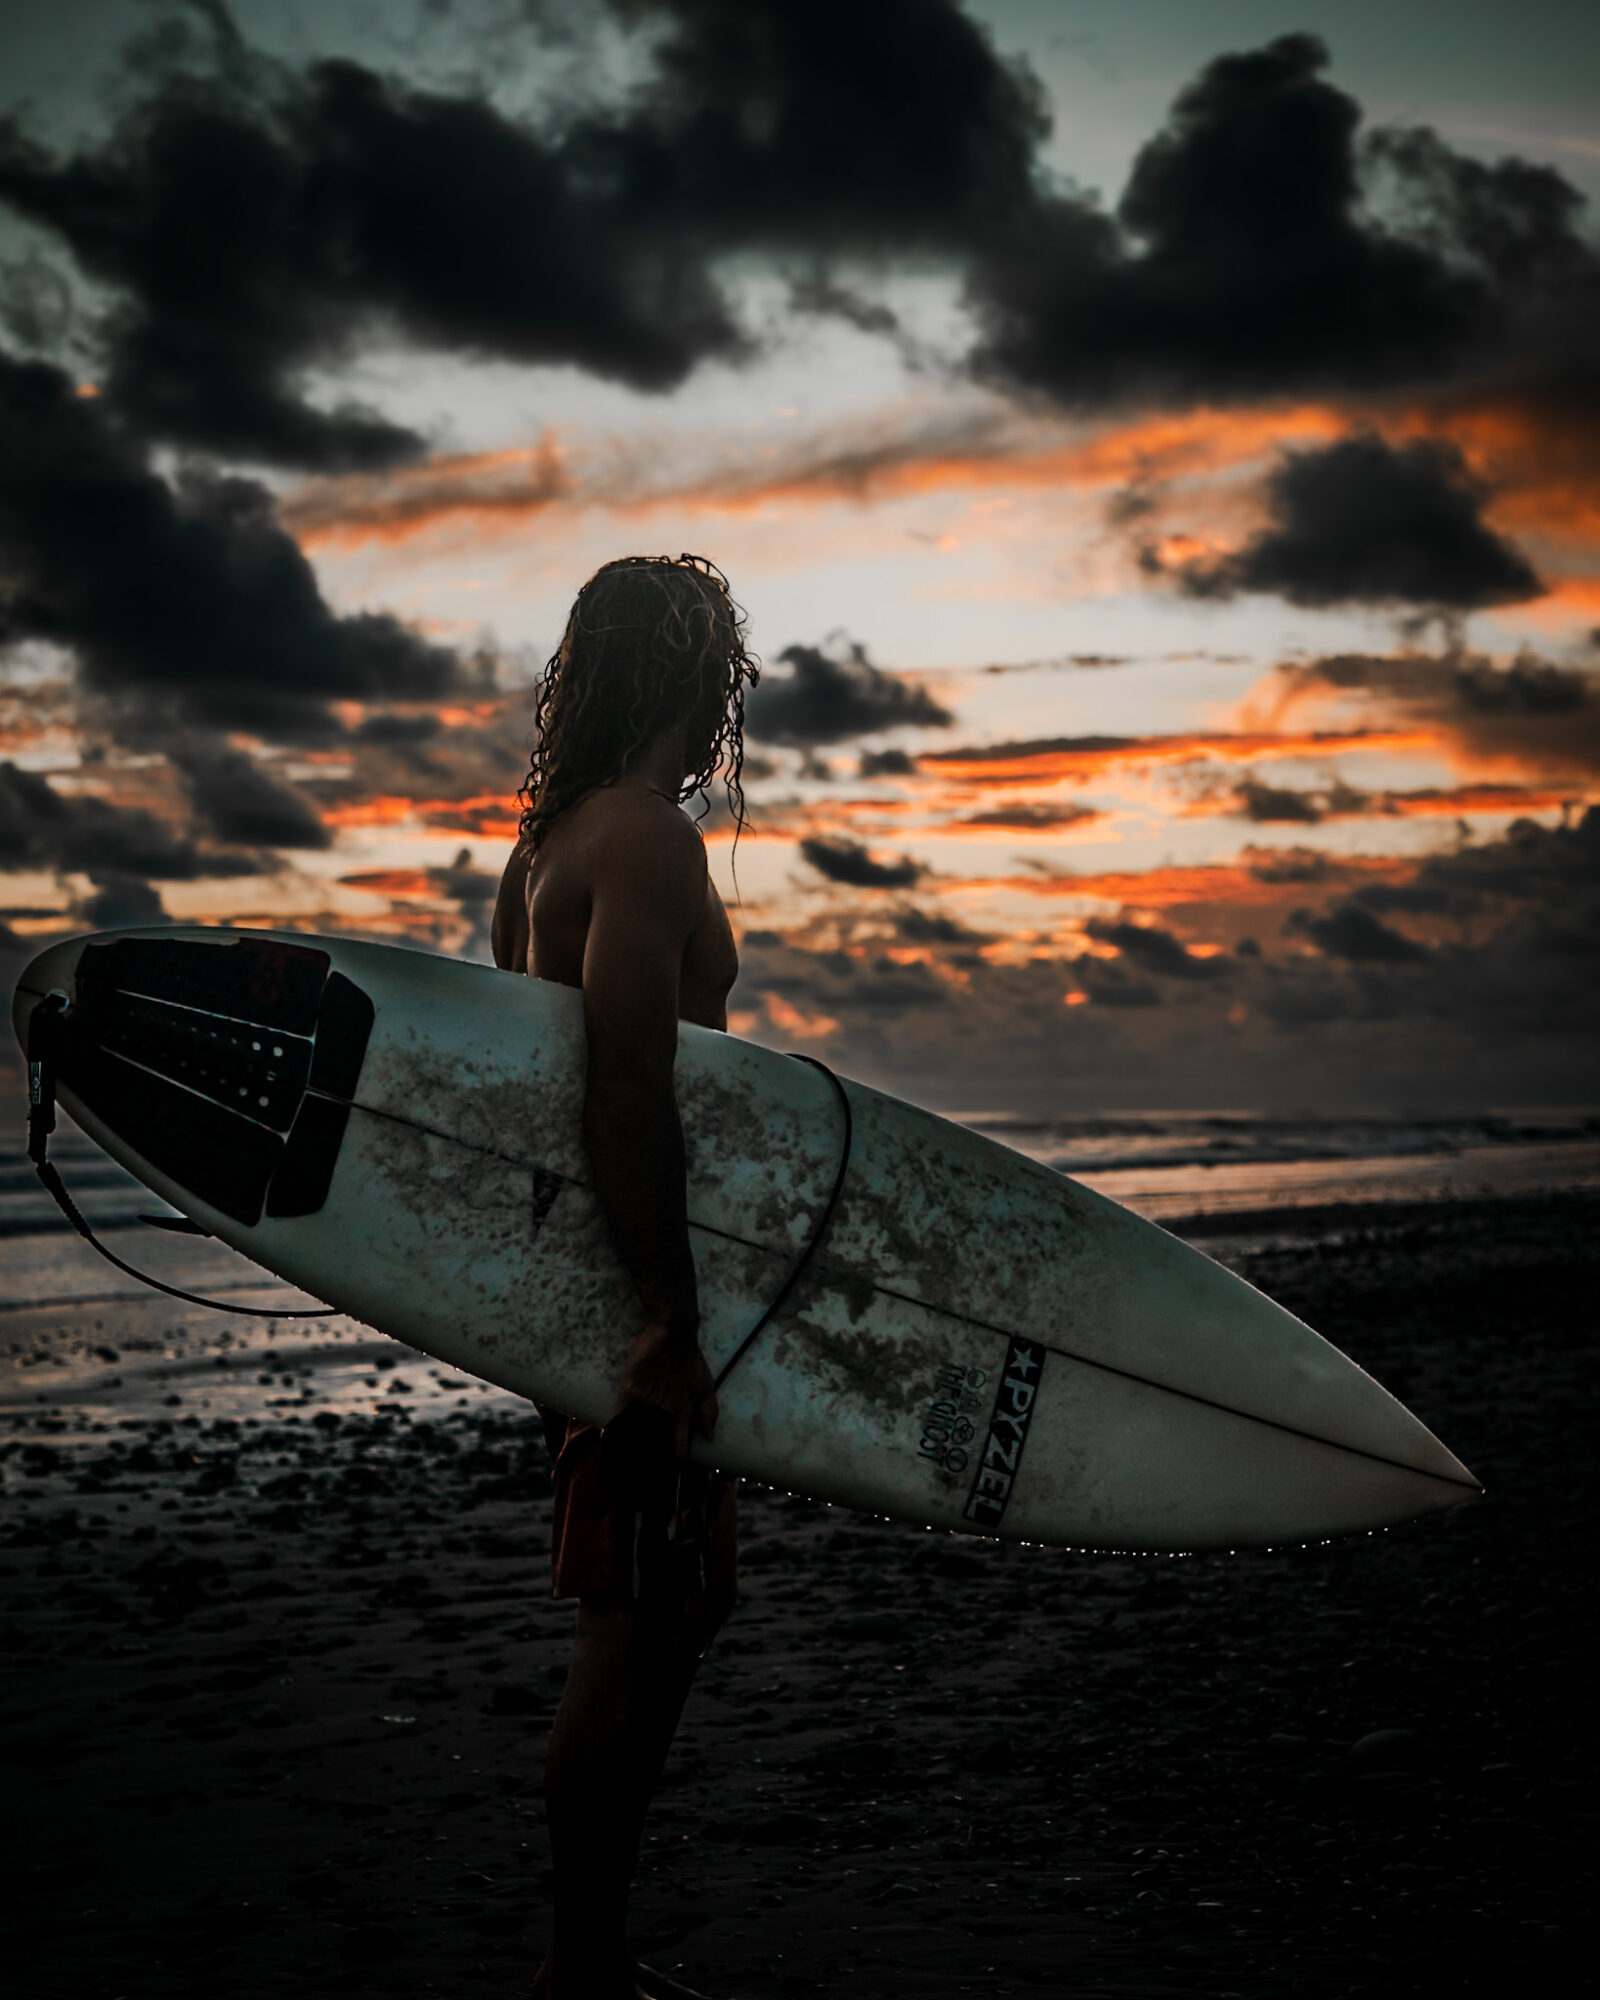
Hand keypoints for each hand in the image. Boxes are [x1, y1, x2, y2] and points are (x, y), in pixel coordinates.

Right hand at [602, 1320, 717, 1501]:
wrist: (673, 1331)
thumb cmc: (691, 1360)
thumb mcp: (707, 1386)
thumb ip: (708, 1412)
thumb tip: (708, 1438)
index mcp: (683, 1414)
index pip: (677, 1451)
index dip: (672, 1474)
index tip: (667, 1493)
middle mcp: (663, 1412)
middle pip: (653, 1452)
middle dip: (646, 1477)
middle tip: (639, 1501)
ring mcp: (644, 1402)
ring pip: (633, 1440)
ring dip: (626, 1464)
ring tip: (619, 1486)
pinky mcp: (628, 1390)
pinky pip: (617, 1420)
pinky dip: (611, 1438)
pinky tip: (606, 1454)